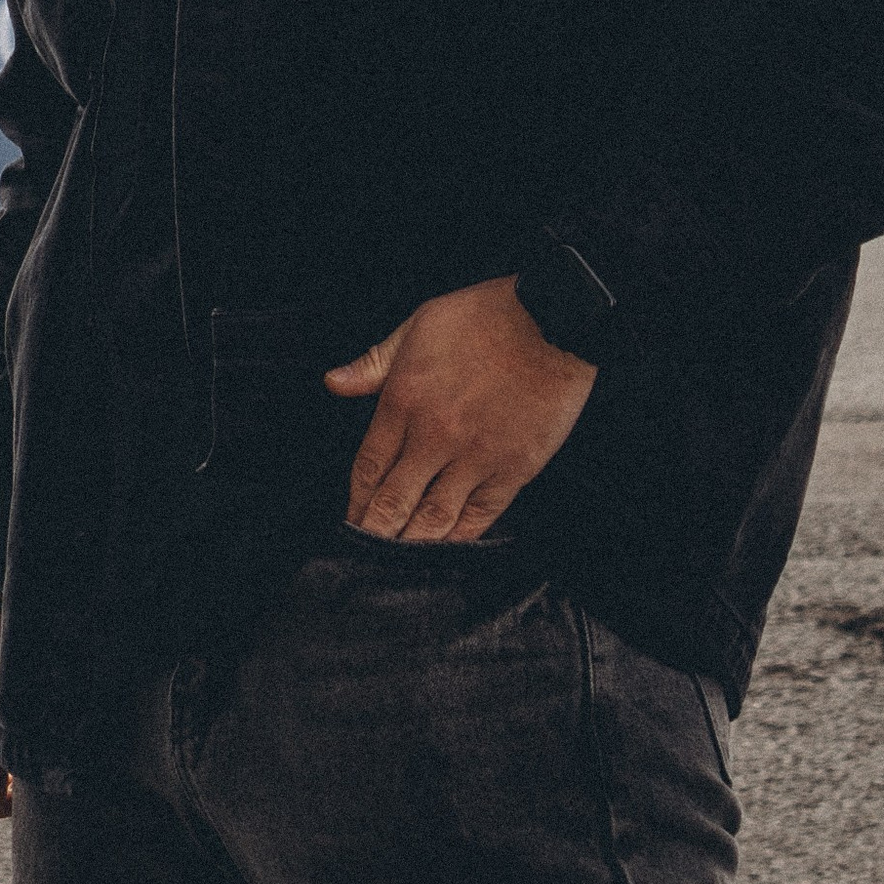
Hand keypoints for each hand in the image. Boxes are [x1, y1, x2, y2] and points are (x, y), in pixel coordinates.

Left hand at [325, 275, 596, 545]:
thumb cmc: (484, 317)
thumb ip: (374, 362)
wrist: (551, 324)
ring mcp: (474, 458)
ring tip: (396, 565)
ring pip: (433, 519)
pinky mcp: (511, 471)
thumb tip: (333, 383)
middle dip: (375, 533)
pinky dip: (458, 539)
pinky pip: (478, 518)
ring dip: (410, 546)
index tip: (351, 518)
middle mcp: (434, 437)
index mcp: (405, 400)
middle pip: (393, 502)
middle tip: (363, 556)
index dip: (356, 499)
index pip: (368, 467)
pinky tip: (444, 550)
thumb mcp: (419, 325)